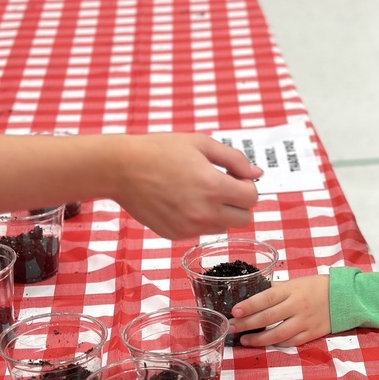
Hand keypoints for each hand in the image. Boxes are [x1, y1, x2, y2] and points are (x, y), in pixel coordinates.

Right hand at [115, 133, 262, 239]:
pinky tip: (182, 202)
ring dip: (220, 213)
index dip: (247, 186)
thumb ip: (235, 159)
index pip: (252, 199)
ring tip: (199, 193)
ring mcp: (189, 227)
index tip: (235, 178)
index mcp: (214, 187)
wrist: (121, 169)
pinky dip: (199, 220)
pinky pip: (200, 232)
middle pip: (244, 219)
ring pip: (223, 227)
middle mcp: (204, 212)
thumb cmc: (160, 151)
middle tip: (222, 188)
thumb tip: (257, 174)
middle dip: (239, 203)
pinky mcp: (175, 235)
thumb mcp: (201, 144)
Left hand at [231, 275, 331, 346]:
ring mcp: (305, 322)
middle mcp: (298, 306)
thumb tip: (252, 294)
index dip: (249, 305)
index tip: (234, 311)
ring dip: (259, 339)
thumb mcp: (296, 282)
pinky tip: (265, 344)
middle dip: (247, 324)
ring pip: (278, 334)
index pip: (267, 298)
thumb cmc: (316, 287)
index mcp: (292, 290)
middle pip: (268, 317)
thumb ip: (276, 289)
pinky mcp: (312, 334)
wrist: (344, 297)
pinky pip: (291, 342)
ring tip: (244, 341)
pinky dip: (277, 344)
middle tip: (231, 327)